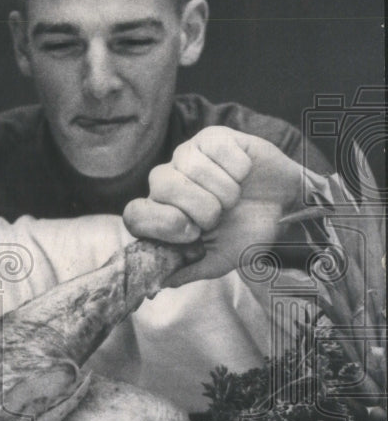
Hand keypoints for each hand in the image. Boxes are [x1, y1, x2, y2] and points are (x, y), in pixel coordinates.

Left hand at [124, 127, 305, 286]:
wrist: (286, 206)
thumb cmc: (247, 230)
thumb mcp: (220, 259)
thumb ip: (189, 270)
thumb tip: (158, 283)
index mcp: (160, 210)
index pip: (134, 214)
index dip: (163, 224)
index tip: (193, 233)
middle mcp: (166, 180)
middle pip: (163, 188)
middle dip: (203, 209)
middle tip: (221, 214)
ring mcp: (186, 155)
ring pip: (195, 170)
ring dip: (226, 191)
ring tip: (235, 195)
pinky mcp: (211, 137)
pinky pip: (219, 152)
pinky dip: (240, 169)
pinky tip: (244, 173)